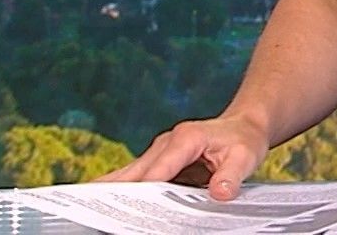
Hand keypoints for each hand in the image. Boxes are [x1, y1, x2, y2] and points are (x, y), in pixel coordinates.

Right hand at [95, 114, 270, 201]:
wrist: (244, 126)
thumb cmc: (244, 140)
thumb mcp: (245, 157)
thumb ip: (231, 175)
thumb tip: (219, 193)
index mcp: (185, 140)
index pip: (157, 170)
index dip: (141, 190)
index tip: (126, 208)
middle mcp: (166, 144)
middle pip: (133, 172)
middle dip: (113, 191)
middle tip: (92, 211)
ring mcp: (159, 153)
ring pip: (128, 174)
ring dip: (112, 191)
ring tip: (90, 211)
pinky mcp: (158, 162)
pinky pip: (136, 178)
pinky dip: (122, 191)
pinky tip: (107, 205)